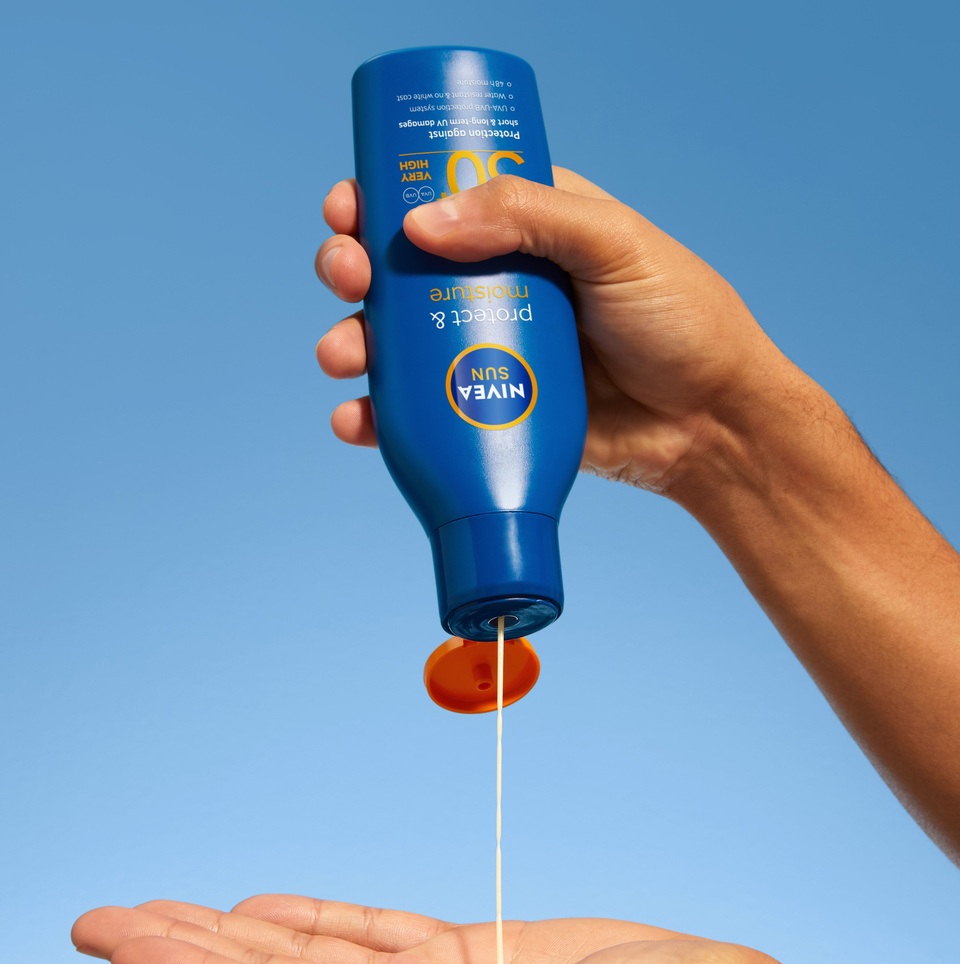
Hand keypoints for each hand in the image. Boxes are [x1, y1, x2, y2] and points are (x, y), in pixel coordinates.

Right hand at [316, 169, 784, 490]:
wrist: (710, 427)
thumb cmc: (682, 323)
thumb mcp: (614, 243)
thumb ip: (527, 216)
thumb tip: (422, 221)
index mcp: (527, 228)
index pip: (439, 199)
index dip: (382, 198)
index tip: (350, 206)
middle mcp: (498, 287)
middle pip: (401, 270)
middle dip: (354, 268)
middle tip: (346, 275)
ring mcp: (488, 352)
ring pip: (397, 344)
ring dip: (353, 343)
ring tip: (345, 355)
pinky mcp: (487, 414)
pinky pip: (417, 417)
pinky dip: (377, 420)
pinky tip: (357, 421)